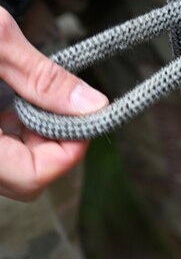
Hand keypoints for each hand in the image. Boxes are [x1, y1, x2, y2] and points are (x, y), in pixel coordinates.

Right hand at [0, 8, 107, 200]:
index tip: (88, 114)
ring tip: (34, 97)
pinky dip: (10, 134)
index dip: (69, 149)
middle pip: (24, 181)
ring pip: (9, 172)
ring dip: (33, 140)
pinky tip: (12, 102)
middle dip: (54, 144)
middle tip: (64, 103)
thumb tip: (92, 104)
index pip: (33, 177)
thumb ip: (41, 77)